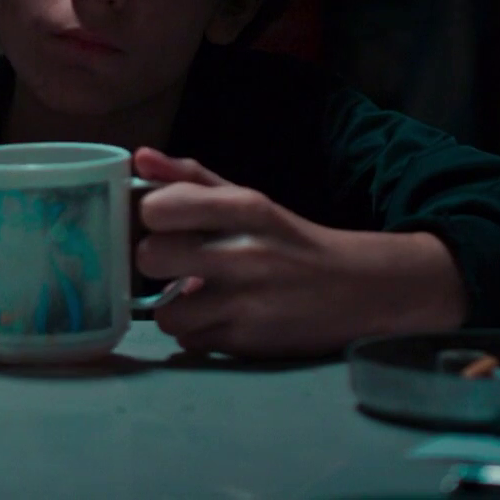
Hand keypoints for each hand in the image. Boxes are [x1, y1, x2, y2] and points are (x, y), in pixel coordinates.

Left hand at [133, 147, 467, 358]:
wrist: (360, 288)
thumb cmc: (289, 240)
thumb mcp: (248, 200)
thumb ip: (191, 178)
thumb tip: (140, 157)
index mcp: (242, 207)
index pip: (158, 206)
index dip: (149, 219)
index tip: (161, 225)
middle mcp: (243, 252)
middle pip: (150, 257)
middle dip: (155, 263)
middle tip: (174, 264)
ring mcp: (247, 301)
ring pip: (165, 312)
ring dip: (174, 309)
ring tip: (198, 298)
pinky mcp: (250, 342)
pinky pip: (191, 341)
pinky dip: (199, 333)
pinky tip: (220, 319)